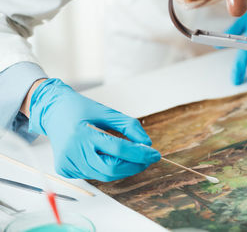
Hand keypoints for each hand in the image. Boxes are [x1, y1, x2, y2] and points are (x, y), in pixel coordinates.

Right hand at [28, 78, 160, 181]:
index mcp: (83, 134)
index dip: (140, 154)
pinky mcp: (65, 169)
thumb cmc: (81, 109)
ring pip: (104, 175)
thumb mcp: (107, 112)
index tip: (155, 154)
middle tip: (147, 159)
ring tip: (132, 158)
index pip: (118, 149)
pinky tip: (107, 156)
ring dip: (123, 169)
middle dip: (134, 166)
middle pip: (112, 169)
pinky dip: (106, 168)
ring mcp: (68, 163)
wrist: (53, 111)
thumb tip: (147, 144)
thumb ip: (129, 126)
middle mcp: (73, 152)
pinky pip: (94, 174)